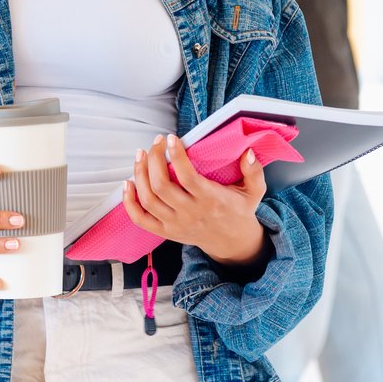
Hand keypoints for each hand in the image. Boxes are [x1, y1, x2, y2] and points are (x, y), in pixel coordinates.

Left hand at [124, 134, 270, 267]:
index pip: (188, 177)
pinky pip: (140, 219)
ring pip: (149, 199)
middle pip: (162, 186)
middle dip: (154, 159)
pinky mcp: (166, 232)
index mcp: (211, 200)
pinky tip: (128, 183)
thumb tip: (248, 153)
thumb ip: (254, 171)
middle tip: (156, 142)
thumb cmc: (239, 211)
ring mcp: (175, 224)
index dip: (176, 156)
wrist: (232, 242)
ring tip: (141, 154)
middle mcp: (190, 213)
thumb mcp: (254, 191)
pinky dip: (129, 202)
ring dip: (140, 174)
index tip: (172, 139)